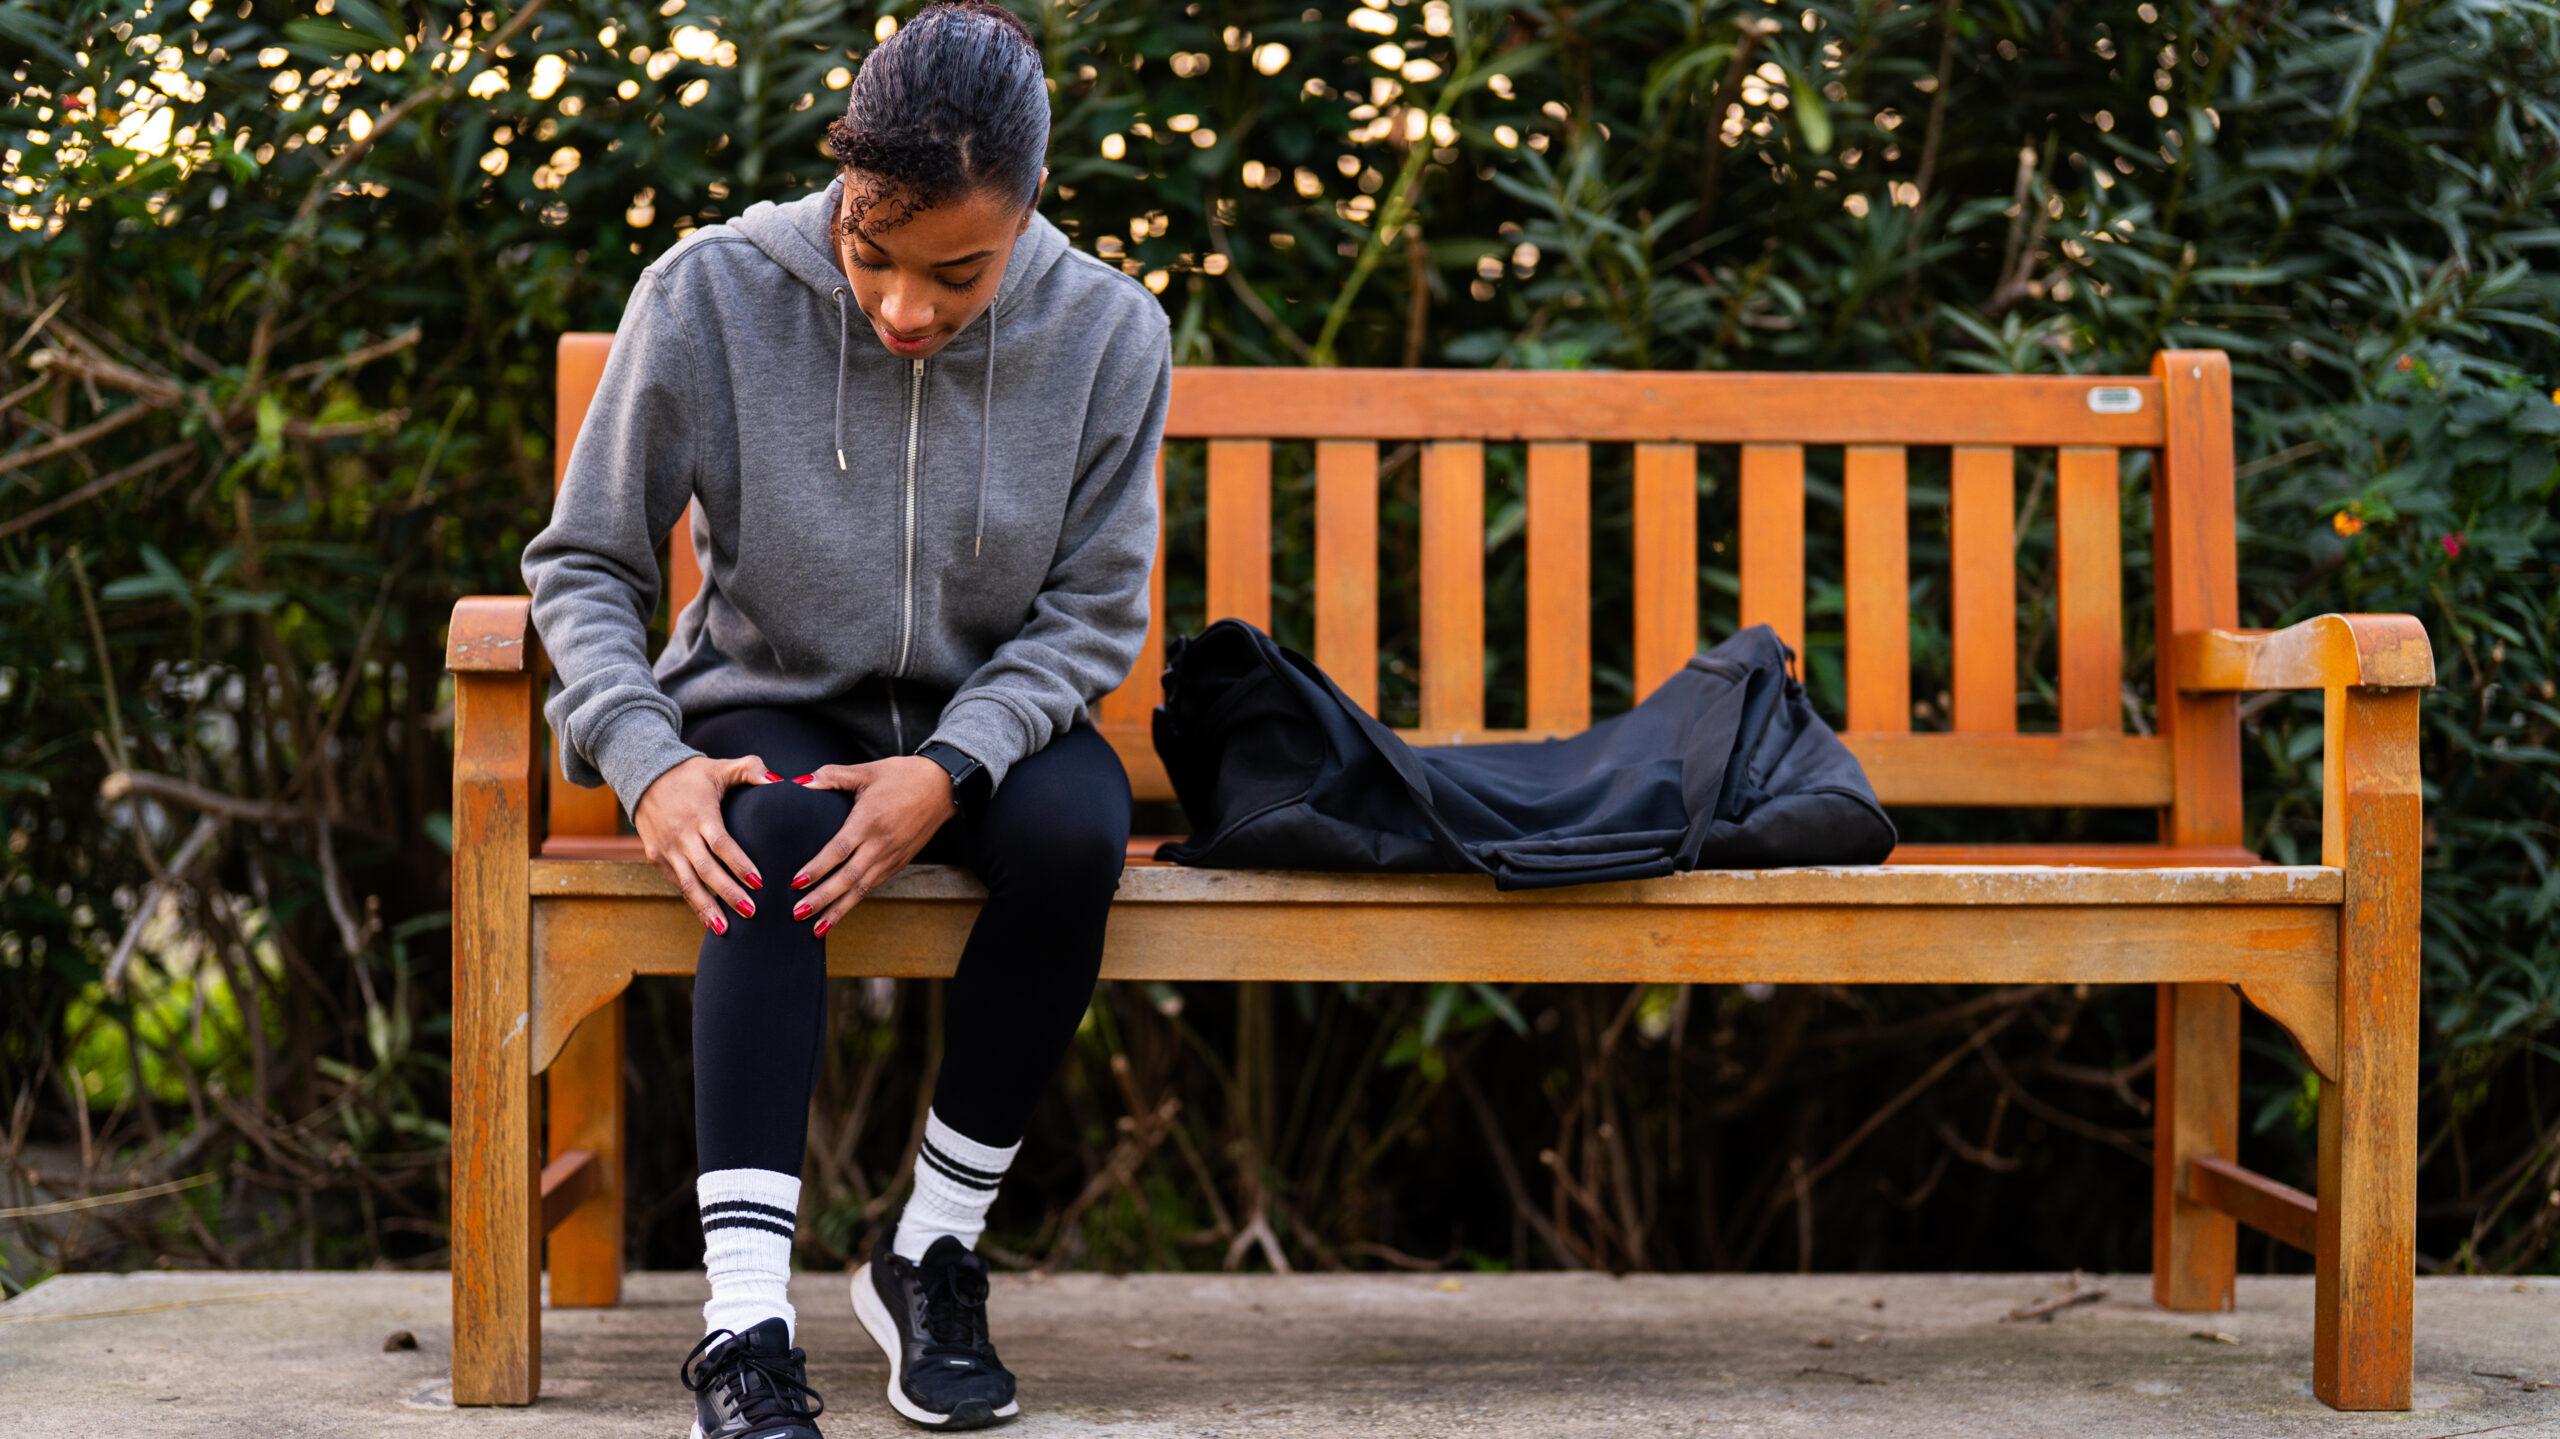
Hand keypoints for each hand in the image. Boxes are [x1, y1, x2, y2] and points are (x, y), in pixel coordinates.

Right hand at [632, 754, 779, 933]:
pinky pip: (677, 884)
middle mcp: (681, 835)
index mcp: (700, 814)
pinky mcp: (655, 857)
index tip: (760, 882)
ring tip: (725, 930)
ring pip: (688, 884)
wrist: (644, 775)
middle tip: (751, 912)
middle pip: (707, 870)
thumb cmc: (691, 774)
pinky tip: (709, 919)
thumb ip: (751, 768)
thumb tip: (778, 779)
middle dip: (728, 893)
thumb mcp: (720, 766)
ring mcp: (666, 848)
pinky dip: (693, 902)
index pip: (721, 844)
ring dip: (707, 908)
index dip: (739, 864)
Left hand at [787, 756, 958, 934]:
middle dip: (822, 898)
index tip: (796, 883)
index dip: (817, 869)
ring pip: (861, 889)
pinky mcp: (899, 863)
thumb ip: (832, 776)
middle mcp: (881, 844)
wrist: (943, 786)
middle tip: (798, 914)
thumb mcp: (866, 771)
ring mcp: (892, 857)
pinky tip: (840, 911)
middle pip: (847, 878)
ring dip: (838, 910)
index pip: (838, 850)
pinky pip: (873, 886)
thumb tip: (800, 781)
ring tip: (816, 928)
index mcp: (869, 820)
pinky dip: (855, 901)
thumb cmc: (903, 776)